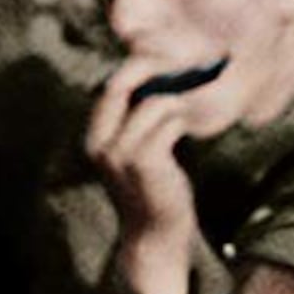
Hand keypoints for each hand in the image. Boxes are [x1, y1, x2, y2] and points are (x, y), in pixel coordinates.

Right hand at [85, 55, 224, 293]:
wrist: (156, 238)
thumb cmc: (153, 192)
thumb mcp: (139, 152)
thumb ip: (140, 120)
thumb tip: (163, 80)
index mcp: (94, 136)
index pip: (111, 85)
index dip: (140, 66)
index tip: (171, 55)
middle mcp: (100, 142)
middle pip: (121, 83)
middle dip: (154, 67)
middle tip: (188, 63)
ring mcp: (120, 152)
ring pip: (153, 101)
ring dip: (181, 96)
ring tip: (199, 99)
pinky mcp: (145, 162)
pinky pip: (168, 121)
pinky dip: (186, 117)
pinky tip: (196, 125)